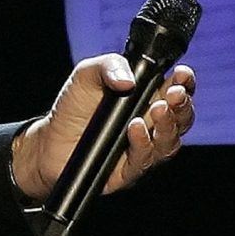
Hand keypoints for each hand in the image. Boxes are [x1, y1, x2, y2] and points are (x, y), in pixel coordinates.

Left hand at [10, 56, 196, 201]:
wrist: (49, 140)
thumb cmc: (73, 106)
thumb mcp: (88, 74)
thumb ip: (110, 66)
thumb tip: (129, 80)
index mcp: (147, 98)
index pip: (178, 89)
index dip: (185, 82)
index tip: (183, 73)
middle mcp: (151, 124)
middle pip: (182, 117)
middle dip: (183, 104)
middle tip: (174, 93)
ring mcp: (143, 148)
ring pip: (170, 141)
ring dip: (168, 124)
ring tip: (157, 108)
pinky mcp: (130, 169)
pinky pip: (145, 159)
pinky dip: (143, 143)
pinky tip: (134, 128)